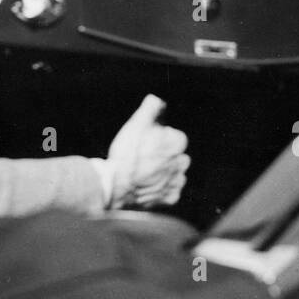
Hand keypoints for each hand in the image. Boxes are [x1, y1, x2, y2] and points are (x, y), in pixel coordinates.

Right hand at [104, 94, 189, 208]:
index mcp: (177, 142)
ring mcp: (176, 181)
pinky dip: (162, 189)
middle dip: (165, 156)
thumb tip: (158, 99)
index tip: (146, 142)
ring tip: (146, 172)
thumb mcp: (137, 123)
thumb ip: (151, 108)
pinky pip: (170, 192)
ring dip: (165, 173)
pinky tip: (149, 185)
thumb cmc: (127, 153)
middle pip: (176, 155)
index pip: (174, 136)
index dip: (159, 138)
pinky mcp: (170, 198)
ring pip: (175, 174)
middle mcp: (182, 162)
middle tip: (144, 158)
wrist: (116, 185)